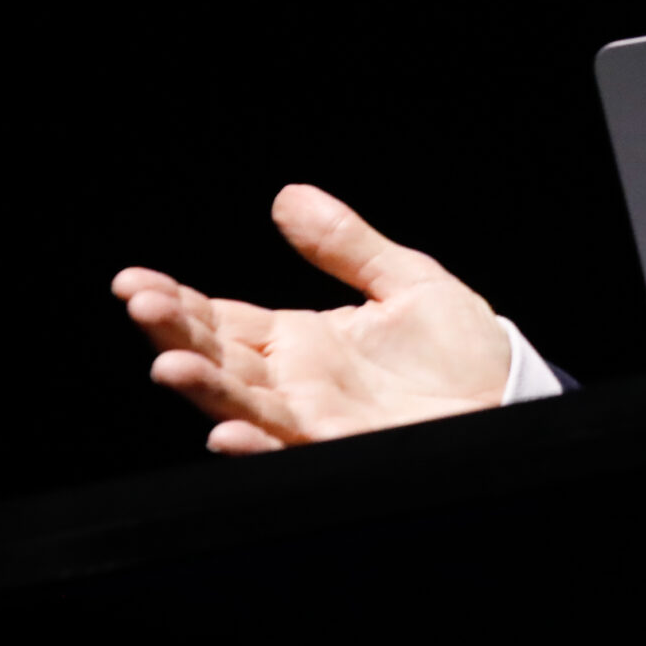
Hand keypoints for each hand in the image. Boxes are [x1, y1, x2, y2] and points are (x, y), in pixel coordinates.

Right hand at [113, 184, 511, 454]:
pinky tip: (227, 432)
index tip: (134, 283)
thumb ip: (346, 244)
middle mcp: (295, 382)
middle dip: (175, 336)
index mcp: (300, 341)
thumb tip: (288, 196)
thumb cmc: (461, 349)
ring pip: (243, 405)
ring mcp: (315, 418)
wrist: (511, 398)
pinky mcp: (344, 447)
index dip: (177, 304)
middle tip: (142, 307)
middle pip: (218, 359)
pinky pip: (289, 448)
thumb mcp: (406, 282)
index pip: (222, 321)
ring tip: (170, 367)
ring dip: (204, 390)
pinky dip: (257, 443)